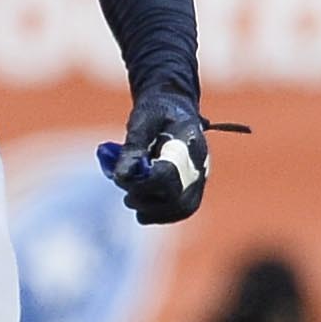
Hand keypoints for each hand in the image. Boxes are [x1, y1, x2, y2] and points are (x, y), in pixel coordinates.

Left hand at [98, 89, 209, 224]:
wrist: (172, 108)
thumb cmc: (156, 111)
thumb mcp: (142, 120)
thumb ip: (132, 147)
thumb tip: (120, 176)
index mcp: (190, 143)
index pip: (169, 175)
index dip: (143, 182)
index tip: (122, 177)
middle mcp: (200, 166)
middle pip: (179, 200)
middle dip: (145, 198)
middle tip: (125, 187)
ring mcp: (198, 180)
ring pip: (180, 209)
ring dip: (149, 208)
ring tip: (131, 193)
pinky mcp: (191, 190)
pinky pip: (177, 211)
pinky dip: (155, 213)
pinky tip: (140, 201)